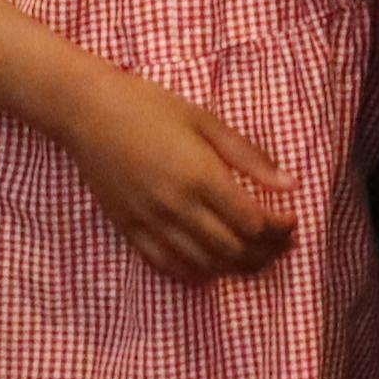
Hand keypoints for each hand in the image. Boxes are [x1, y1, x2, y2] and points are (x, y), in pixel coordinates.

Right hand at [55, 68, 293, 283]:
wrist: (88, 112)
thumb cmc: (150, 107)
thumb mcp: (206, 120)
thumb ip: (249, 156)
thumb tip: (289, 184)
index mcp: (201, 176)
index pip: (253, 223)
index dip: (279, 229)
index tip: (290, 221)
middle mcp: (178, 207)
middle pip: (234, 251)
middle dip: (266, 252)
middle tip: (280, 243)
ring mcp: (151, 223)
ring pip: (205, 264)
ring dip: (237, 267)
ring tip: (255, 255)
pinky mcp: (130, 230)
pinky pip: (168, 265)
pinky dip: (197, 272)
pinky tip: (212, 264)